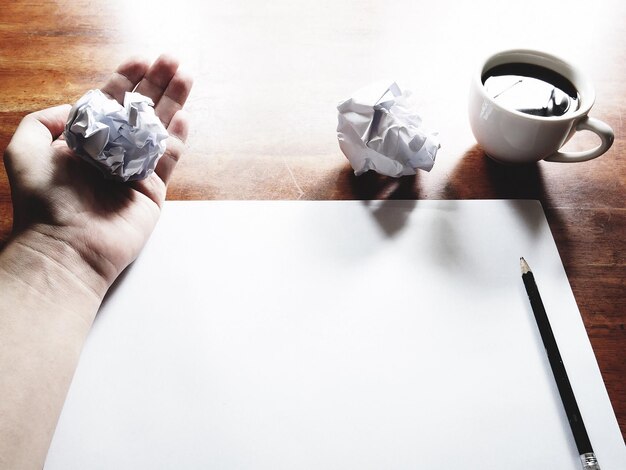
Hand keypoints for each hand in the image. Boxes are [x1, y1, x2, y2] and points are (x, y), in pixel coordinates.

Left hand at [3, 55, 192, 295]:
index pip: (109, 102)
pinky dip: (177, 137)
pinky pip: (168, 159)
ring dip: (173, 101)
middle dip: (155, 83)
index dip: (126, 79)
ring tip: (185, 75)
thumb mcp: (24, 149)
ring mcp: (134, 170)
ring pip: (159, 129)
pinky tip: (184, 116)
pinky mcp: (151, 191)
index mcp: (84, 139)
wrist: (66, 246)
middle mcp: (111, 151)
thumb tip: (73, 107)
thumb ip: (44, 121)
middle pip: (139, 110)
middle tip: (172, 60)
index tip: (141, 59)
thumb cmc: (43, 202)